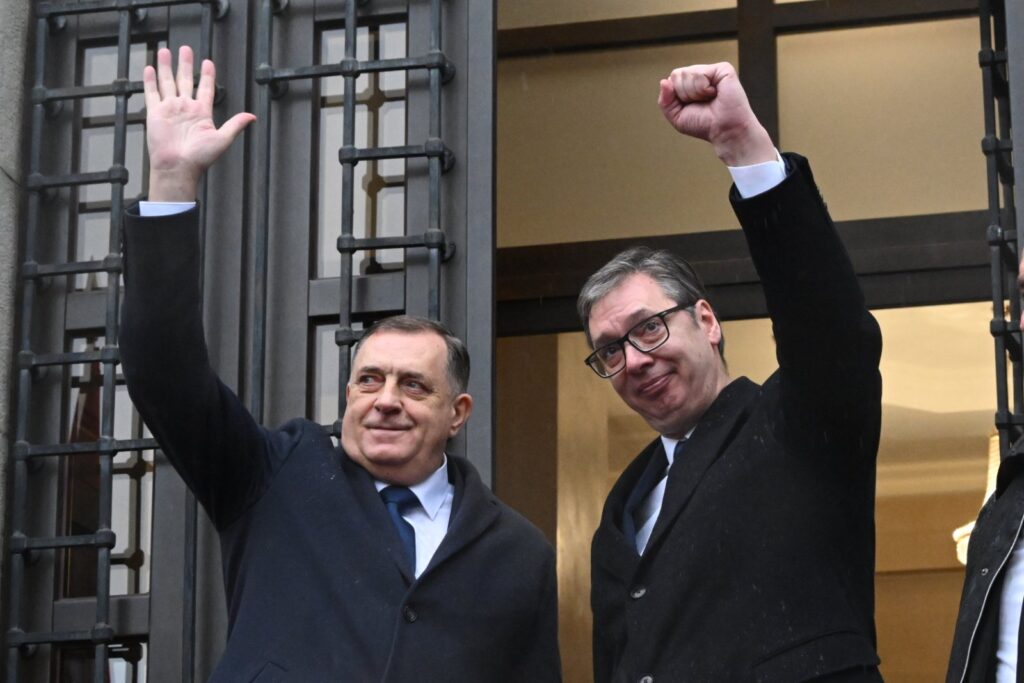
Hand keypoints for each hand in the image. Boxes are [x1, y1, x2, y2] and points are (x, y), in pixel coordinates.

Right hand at [143, 46, 254, 200]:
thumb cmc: (200, 158)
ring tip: (165, 51)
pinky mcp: (155, 112)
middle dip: (185, 64)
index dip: (207, 75)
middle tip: (186, 49)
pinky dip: (150, 81)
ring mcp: (170, 109)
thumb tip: (252, 116)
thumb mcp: (222, 139)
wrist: (178, 167)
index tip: (208, 62)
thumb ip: (235, 125)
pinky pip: (152, 93)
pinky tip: (150, 68)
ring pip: (167, 82)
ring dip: (166, 67)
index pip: (206, 88)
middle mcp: (185, 108)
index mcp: (202, 113)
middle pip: (185, 80)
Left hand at [657, 62, 774, 165]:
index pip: (671, 79)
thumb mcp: (677, 116)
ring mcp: (712, 70)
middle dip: (684, 95)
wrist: (725, 131)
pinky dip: (703, 89)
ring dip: (695, 94)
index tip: (691, 106)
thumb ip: (665, 101)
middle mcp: (701, 74)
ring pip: (686, 74)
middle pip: (676, 75)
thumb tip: (663, 81)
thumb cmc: (705, 125)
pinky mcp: (723, 69)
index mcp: (690, 83)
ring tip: (710, 99)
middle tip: (702, 103)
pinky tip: (715, 93)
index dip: (676, 97)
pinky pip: (700, 74)